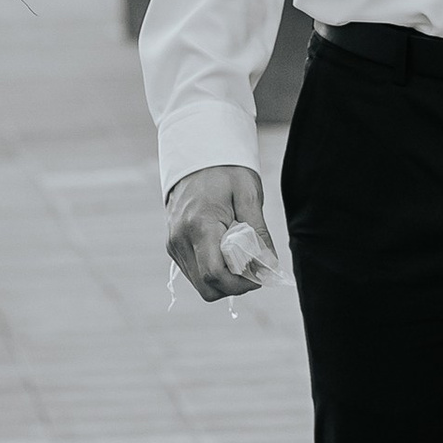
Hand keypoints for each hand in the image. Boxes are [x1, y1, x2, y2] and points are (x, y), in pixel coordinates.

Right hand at [166, 163, 274, 301]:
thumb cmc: (224, 171)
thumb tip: (270, 265)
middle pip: (207, 288)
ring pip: (200, 284)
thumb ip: (259, 233)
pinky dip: (212, 271)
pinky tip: (225, 253)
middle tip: (252, 269)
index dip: (241, 284)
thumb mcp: (248, 196)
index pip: (215, 275)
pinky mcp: (172, 245)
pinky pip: (193, 272)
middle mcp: (180, 240)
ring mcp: (173, 244)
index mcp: (199, 226)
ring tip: (240, 257)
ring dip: (223, 280)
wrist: (195, 154)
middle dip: (233, 287)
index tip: (259, 274)